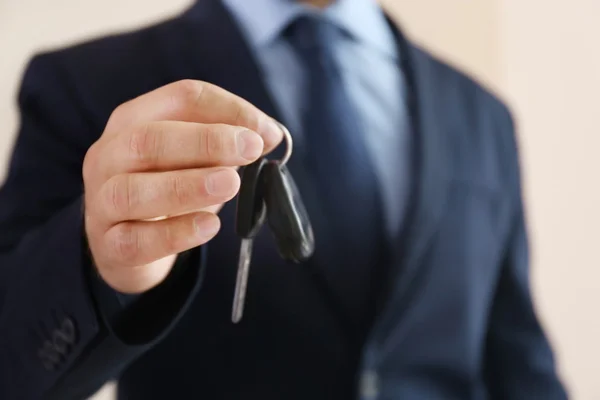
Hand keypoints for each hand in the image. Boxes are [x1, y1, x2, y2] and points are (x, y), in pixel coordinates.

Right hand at [82, 80, 282, 293]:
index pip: (179, 99)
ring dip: (186, 186)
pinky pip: (135, 241)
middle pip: (147, 139)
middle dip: (204, 141)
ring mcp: (102, 203)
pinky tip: (208, 226)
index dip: (227, 109)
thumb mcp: (194, 159)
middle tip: (251, 149)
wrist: (127, 244)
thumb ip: (227, 145)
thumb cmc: (167, 189)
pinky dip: (174, 234)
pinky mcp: (109, 246)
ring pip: (131, 191)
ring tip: (231, 184)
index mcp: (134, 121)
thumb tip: (269, 135)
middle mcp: (109, 156)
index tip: (266, 132)